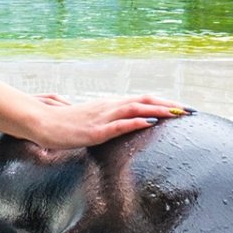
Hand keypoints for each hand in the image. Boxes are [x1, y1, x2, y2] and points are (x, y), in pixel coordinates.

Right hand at [24, 94, 190, 149]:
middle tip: (191, 111)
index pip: (142, 101)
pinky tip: (149, 122)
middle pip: (144, 101)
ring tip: (178, 113)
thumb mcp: (90, 122)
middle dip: (169, 105)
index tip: (182, 108)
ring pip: (135, 109)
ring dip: (158, 110)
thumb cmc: (63, 125)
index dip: (163, 103)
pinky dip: (136, 122)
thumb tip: (122, 124)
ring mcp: (102, 118)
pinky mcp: (95, 131)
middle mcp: (109, 107)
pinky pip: (118, 125)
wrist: (41, 124)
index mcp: (110, 106)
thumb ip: (107, 121)